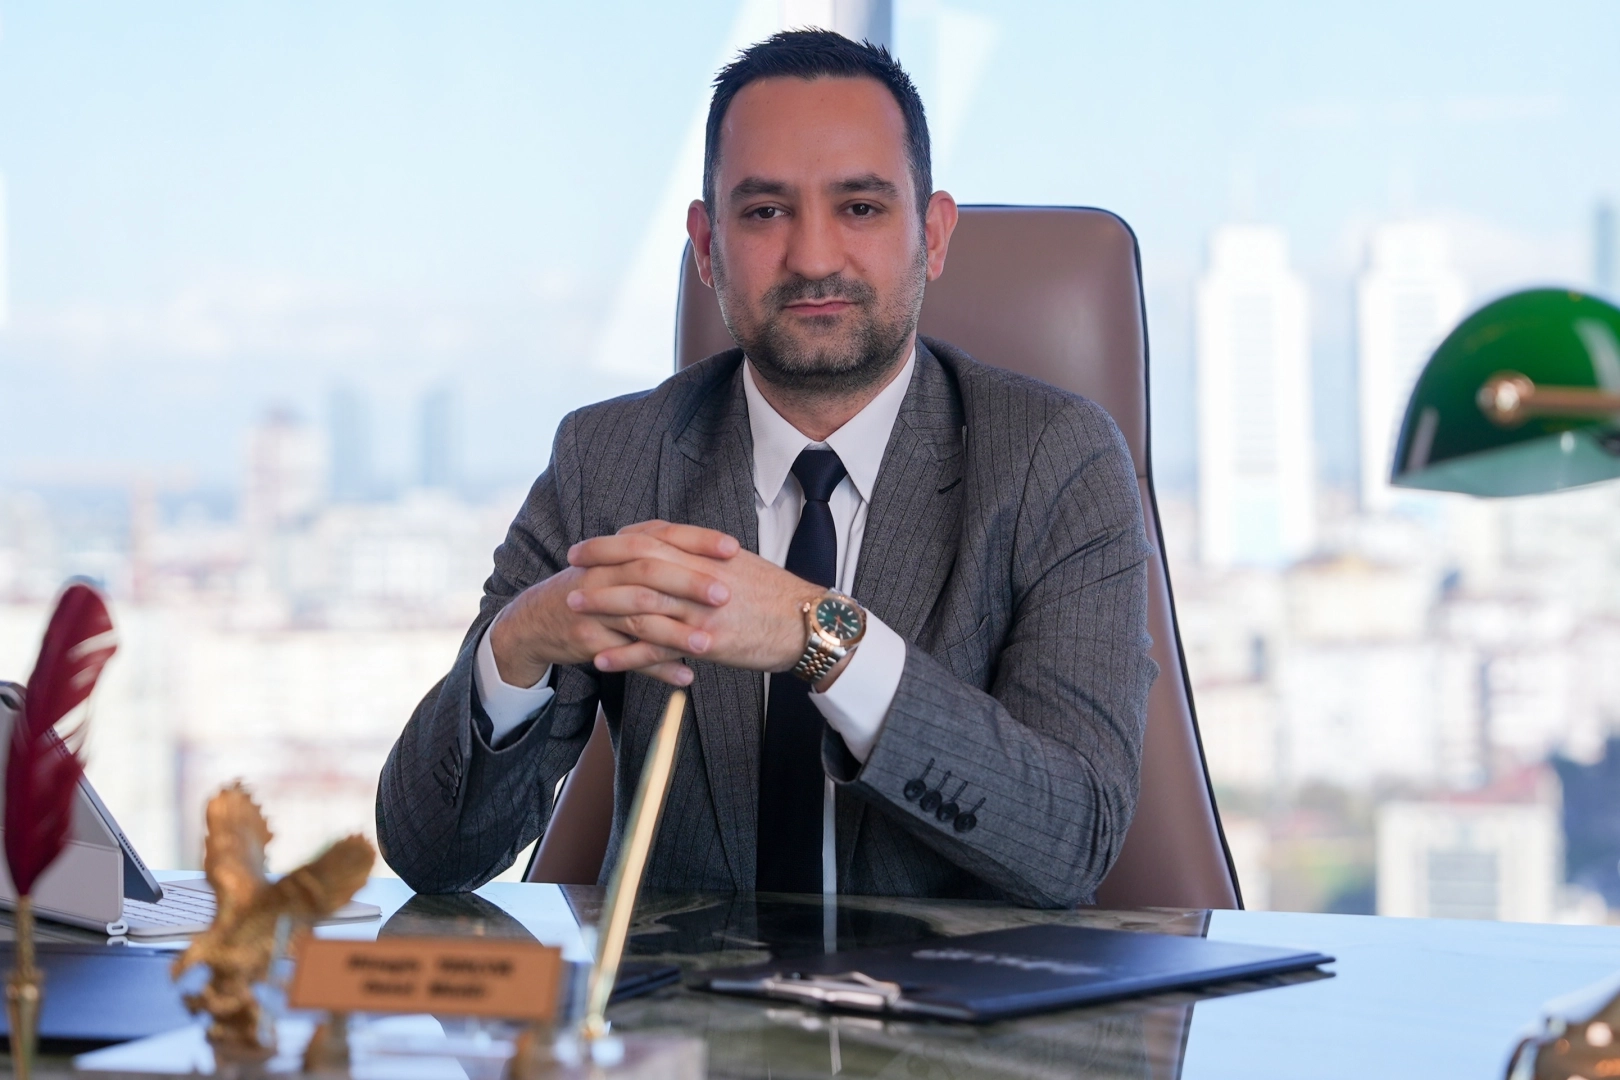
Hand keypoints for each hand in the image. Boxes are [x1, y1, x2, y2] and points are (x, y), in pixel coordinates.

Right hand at [488, 522, 738, 687]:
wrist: (536, 619)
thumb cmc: (591, 590)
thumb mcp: (617, 564)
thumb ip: (655, 554)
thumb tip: (707, 554)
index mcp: (618, 551)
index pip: (661, 535)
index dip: (697, 539)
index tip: (732, 547)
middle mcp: (605, 575)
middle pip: (650, 572)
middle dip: (690, 583)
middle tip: (726, 594)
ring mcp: (594, 609)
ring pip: (639, 619)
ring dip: (677, 633)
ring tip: (710, 644)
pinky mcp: (589, 641)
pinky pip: (627, 658)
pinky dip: (657, 669)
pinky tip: (686, 678)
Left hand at [567, 521, 825, 676]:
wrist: (809, 624)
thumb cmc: (777, 595)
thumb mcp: (740, 564)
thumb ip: (705, 555)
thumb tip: (676, 549)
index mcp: (708, 553)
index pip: (652, 537)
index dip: (615, 540)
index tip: (589, 545)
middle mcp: (701, 576)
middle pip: (639, 562)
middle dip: (599, 564)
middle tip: (570, 567)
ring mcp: (701, 609)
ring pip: (641, 604)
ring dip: (602, 606)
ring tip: (572, 608)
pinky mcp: (705, 643)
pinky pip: (657, 649)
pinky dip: (625, 654)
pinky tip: (601, 658)